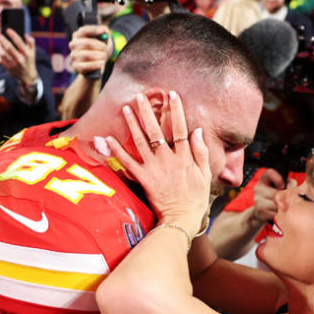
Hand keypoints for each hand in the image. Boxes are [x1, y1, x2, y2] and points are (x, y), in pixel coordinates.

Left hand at [0, 28, 38, 87]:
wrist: (27, 76)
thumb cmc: (29, 60)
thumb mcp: (32, 51)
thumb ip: (31, 42)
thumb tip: (25, 34)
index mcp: (26, 53)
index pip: (19, 42)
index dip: (13, 34)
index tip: (7, 30)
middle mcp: (20, 59)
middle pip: (9, 47)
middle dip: (2, 40)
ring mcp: (14, 64)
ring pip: (3, 54)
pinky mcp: (9, 68)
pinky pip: (0, 60)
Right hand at [69, 25, 111, 75]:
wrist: (98, 62)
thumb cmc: (100, 47)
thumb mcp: (103, 37)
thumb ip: (104, 32)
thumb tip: (103, 30)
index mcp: (78, 35)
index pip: (84, 30)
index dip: (94, 30)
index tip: (103, 31)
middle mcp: (73, 44)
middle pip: (86, 43)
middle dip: (97, 45)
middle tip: (105, 47)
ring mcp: (73, 55)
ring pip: (85, 55)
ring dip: (97, 56)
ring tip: (104, 56)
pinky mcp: (75, 66)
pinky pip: (84, 66)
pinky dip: (94, 65)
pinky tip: (100, 64)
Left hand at [107, 91, 210, 234]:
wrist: (181, 218)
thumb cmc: (196, 197)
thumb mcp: (205, 174)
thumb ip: (201, 152)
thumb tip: (197, 131)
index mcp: (185, 157)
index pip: (180, 128)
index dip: (176, 110)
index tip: (172, 94)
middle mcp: (168, 159)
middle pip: (156, 130)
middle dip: (148, 111)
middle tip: (140, 96)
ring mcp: (154, 168)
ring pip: (141, 142)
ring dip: (132, 124)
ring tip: (125, 108)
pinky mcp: (143, 178)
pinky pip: (127, 163)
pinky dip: (117, 150)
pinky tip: (108, 139)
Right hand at [250, 168, 286, 224]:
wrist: (262, 211)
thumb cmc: (274, 196)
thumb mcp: (282, 187)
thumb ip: (289, 184)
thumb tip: (292, 186)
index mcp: (264, 179)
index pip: (269, 173)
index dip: (278, 179)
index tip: (282, 186)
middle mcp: (258, 188)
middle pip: (276, 193)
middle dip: (284, 197)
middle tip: (285, 199)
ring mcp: (257, 199)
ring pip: (276, 203)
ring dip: (282, 206)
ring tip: (281, 205)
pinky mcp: (259, 210)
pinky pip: (274, 212)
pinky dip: (278, 213)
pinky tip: (276, 211)